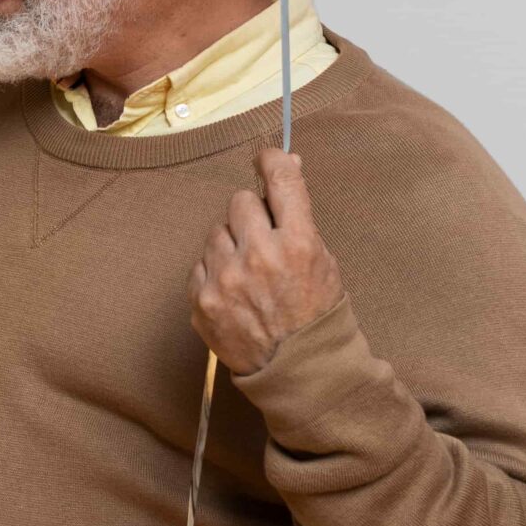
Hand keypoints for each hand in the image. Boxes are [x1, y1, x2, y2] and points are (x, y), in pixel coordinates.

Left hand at [190, 150, 342, 375]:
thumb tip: (287, 166)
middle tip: (262, 237)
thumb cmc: (316, 314)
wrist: (299, 368)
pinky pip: (201, 263)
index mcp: (297, 244)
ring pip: (216, 232)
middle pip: (238, 202)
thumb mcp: (324, 262)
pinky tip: (234, 291)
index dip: (272, 161)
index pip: (281, 181)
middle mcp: (257, 257)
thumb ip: (300, 218)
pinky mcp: (201, 299)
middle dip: (251, 214)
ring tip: (249, 272)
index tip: (267, 156)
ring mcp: (225, 279)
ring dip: (231, 244)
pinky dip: (215, 271)